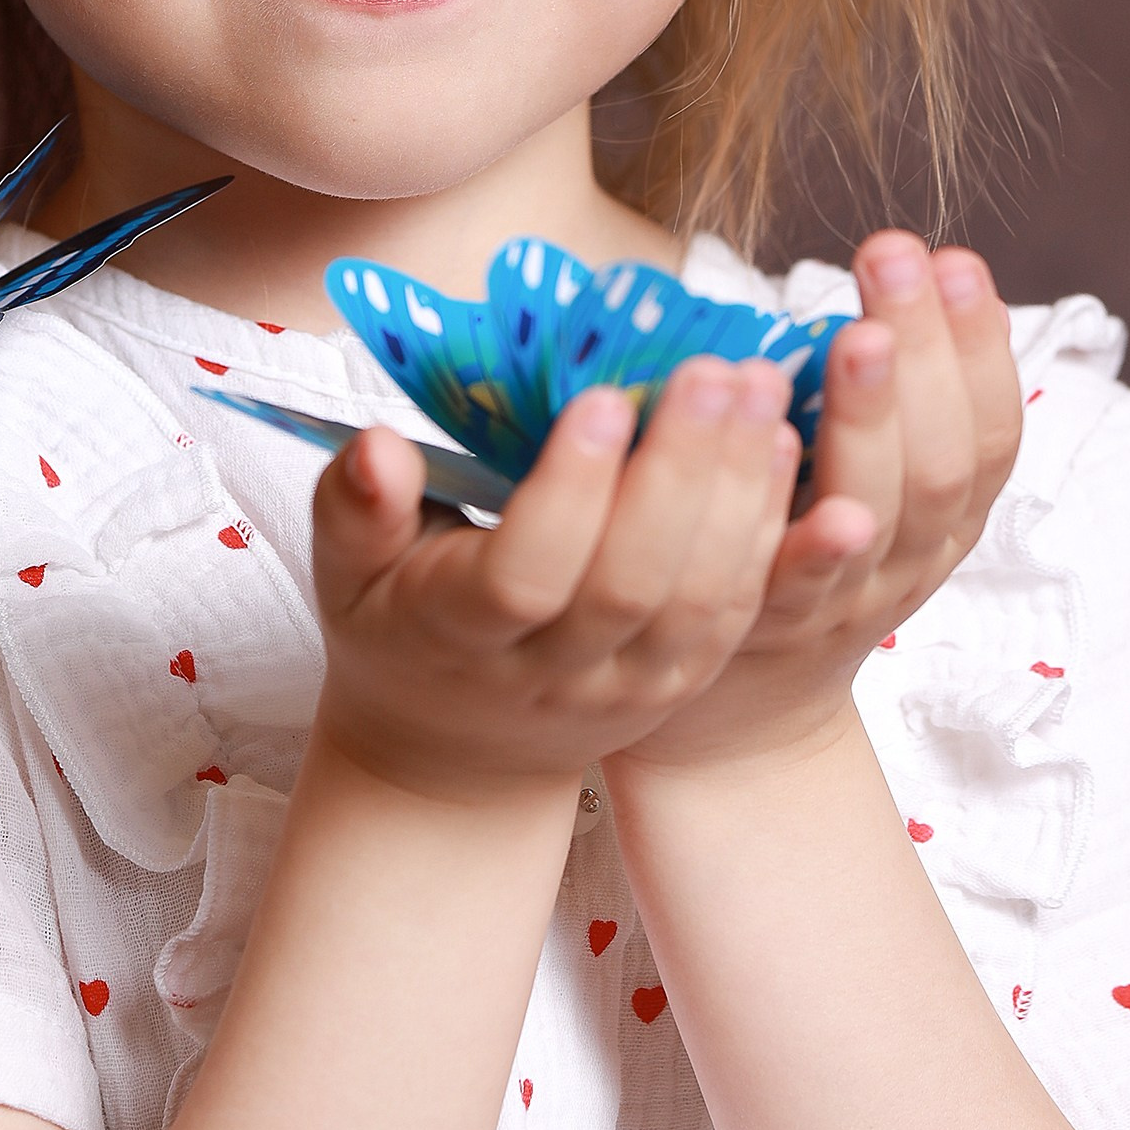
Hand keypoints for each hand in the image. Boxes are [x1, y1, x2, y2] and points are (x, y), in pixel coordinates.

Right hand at [309, 356, 803, 804]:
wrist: (458, 759)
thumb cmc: (400, 634)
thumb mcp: (348, 577)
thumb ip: (357, 508)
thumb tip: (376, 446)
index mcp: (460, 639)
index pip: (525, 575)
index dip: (568, 494)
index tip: (601, 398)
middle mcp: (555, 672)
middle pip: (630, 584)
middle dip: (678, 472)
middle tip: (711, 370)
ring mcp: (630, 683)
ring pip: (700, 595)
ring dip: (739, 487)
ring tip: (760, 385)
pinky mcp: (683, 678)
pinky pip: (736, 606)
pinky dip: (765, 527)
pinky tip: (782, 444)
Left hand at [605, 236, 1021, 780]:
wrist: (736, 719)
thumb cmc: (788, 553)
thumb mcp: (860, 478)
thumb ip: (879, 395)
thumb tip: (903, 263)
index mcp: (942, 512)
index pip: (989, 425)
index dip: (982, 346)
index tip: (958, 260)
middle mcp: (910, 556)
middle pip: (941, 454)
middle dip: (927, 349)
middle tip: (895, 256)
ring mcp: (843, 597)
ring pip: (883, 511)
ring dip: (874, 420)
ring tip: (858, 338)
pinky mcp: (768, 626)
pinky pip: (798, 580)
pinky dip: (815, 538)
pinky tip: (807, 479)